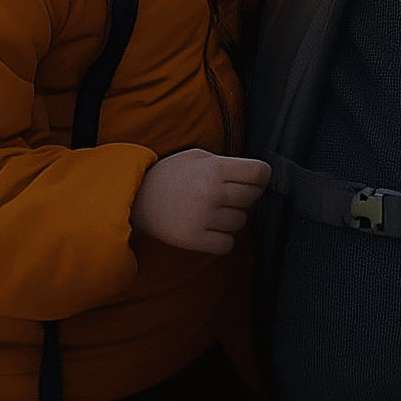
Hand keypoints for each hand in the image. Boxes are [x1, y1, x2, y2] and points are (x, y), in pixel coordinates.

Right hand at [131, 148, 270, 254]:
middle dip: (247, 195)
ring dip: (234, 217)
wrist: (137, 199)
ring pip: (241, 222)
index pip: (259, 173)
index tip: (257, 178)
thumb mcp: (197, 156)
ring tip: (216, 211)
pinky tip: (213, 228)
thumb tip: (256, 175)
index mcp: (214, 169)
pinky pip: (227, 244)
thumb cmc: (169, 175)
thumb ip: (226, 163)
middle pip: (253, 197)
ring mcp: (204, 218)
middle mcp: (212, 193)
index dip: (262, 175)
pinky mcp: (195, 239)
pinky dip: (224, 238)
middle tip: (231, 194)